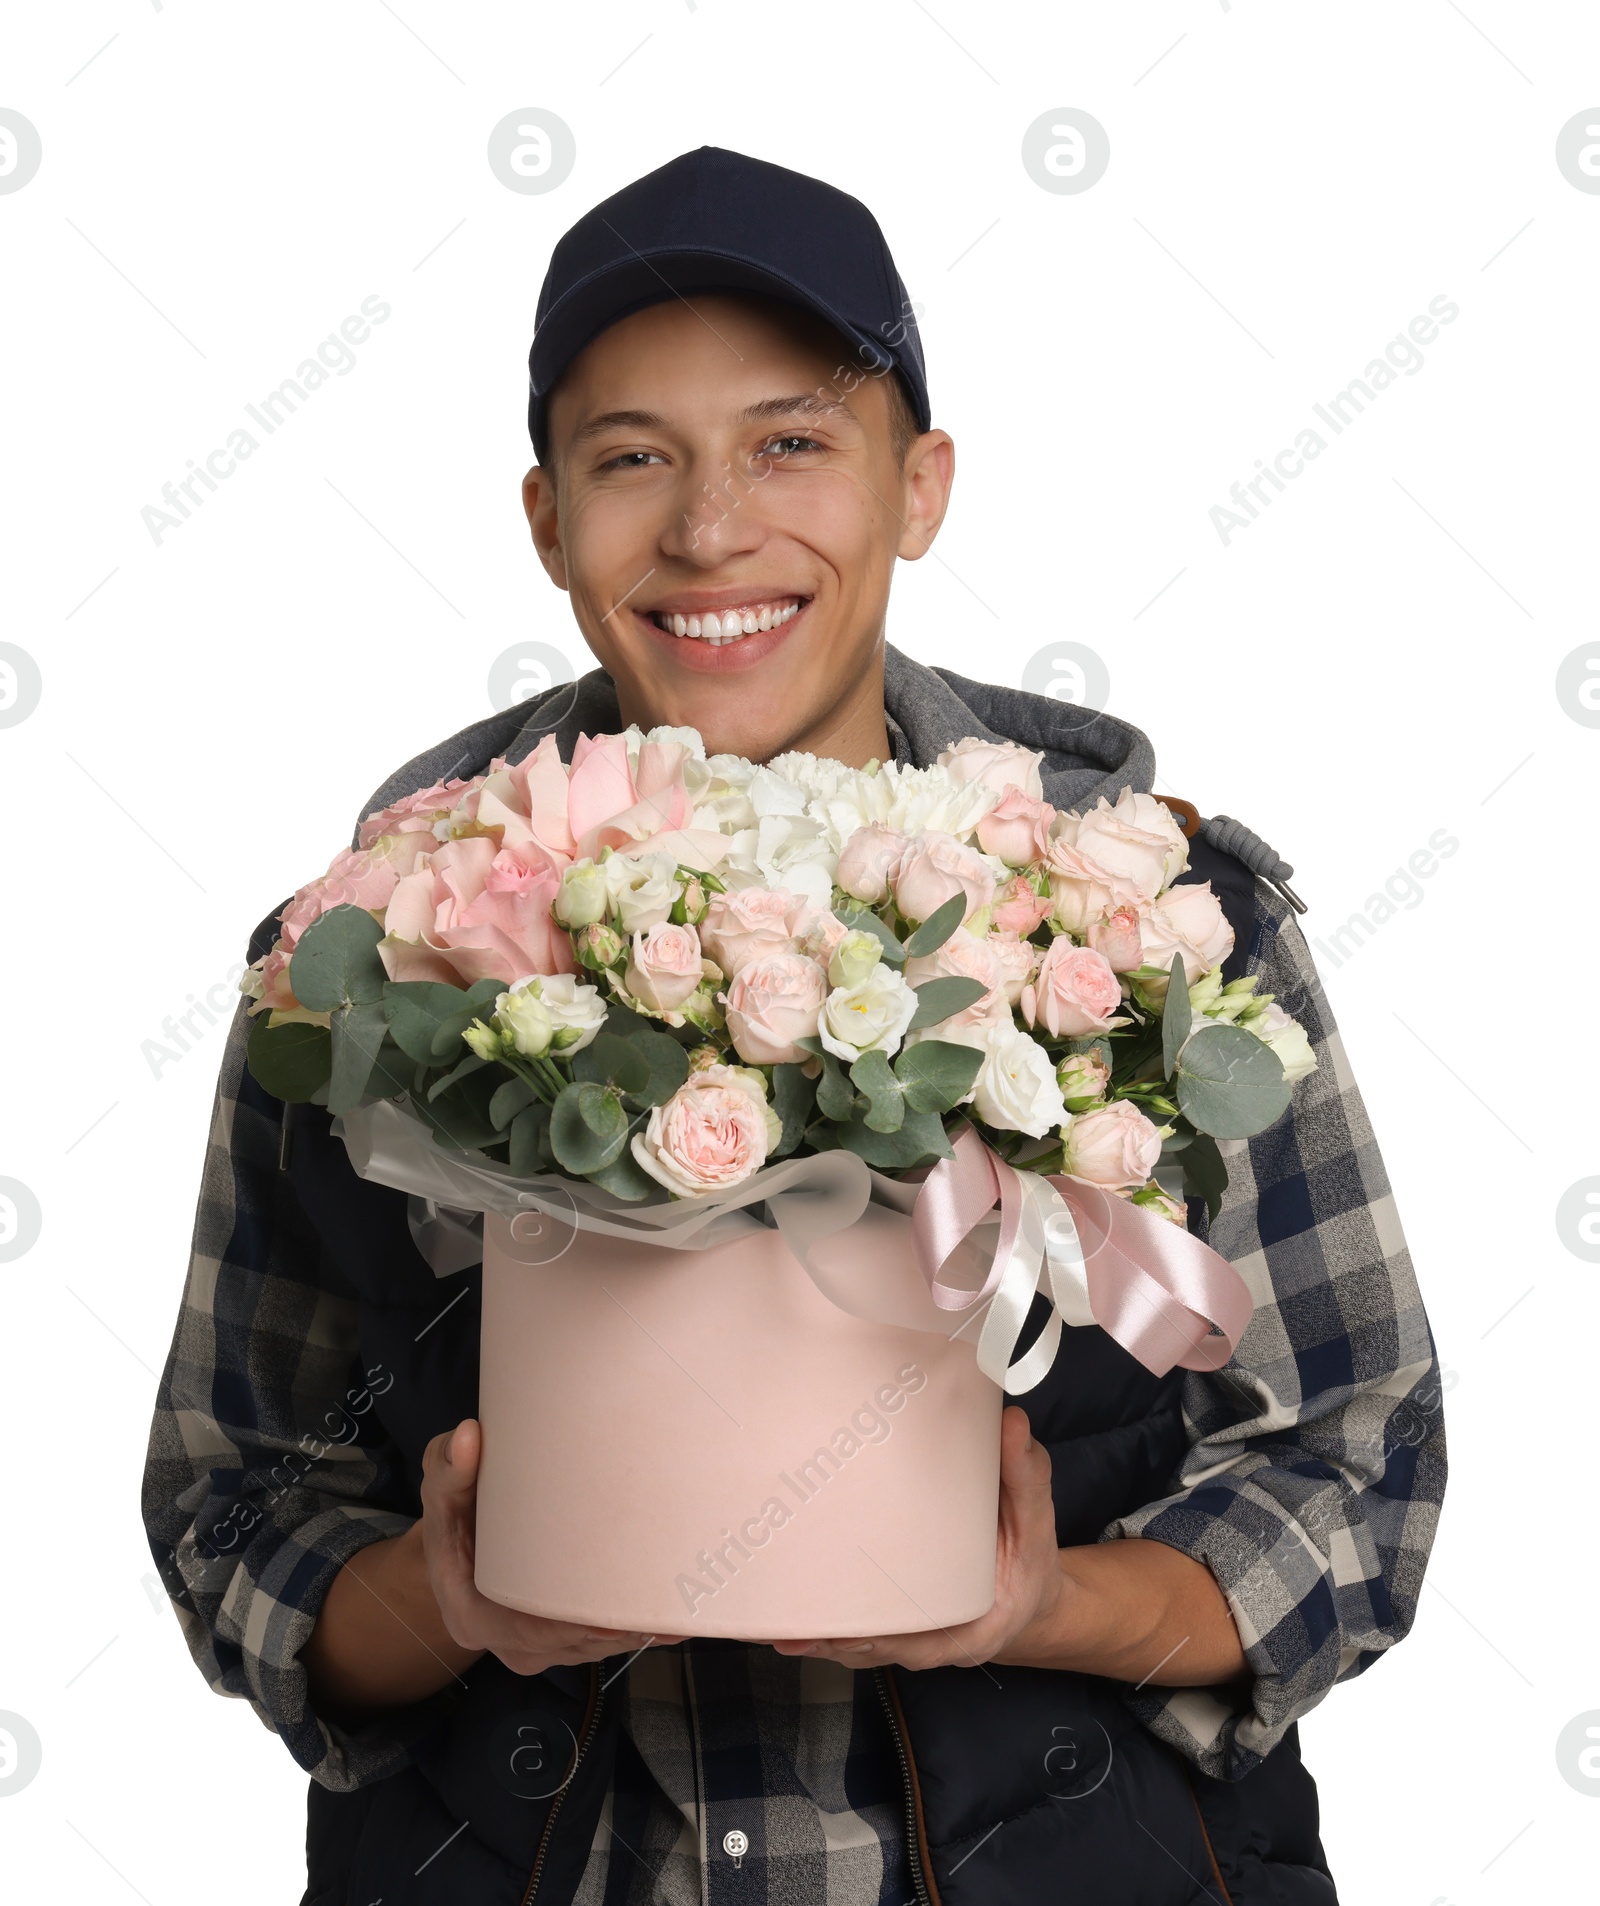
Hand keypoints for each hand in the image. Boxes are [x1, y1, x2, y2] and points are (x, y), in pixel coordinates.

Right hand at [420, 1418, 686, 1677]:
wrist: (458, 1546)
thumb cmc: (453, 1517)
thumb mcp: (441, 1489)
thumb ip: (449, 1467)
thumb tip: (469, 1437)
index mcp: (474, 1616)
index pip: (529, 1632)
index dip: (574, 1626)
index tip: (615, 1616)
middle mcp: (508, 1643)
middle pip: (573, 1644)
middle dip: (620, 1626)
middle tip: (665, 1600)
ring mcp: (538, 1649)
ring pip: (594, 1647)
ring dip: (635, 1630)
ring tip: (680, 1605)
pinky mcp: (562, 1642)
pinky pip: (601, 1642)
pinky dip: (636, 1630)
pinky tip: (676, 1619)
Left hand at [770, 1406, 1064, 1671]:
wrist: (1029, 1595)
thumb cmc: (1029, 1558)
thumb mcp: (1036, 1519)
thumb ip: (1024, 1474)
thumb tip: (1011, 1423)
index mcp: (973, 1628)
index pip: (922, 1644)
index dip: (883, 1641)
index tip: (846, 1634)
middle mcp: (936, 1644)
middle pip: (877, 1650)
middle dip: (834, 1641)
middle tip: (792, 1628)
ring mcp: (913, 1640)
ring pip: (860, 1649)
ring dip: (819, 1639)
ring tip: (775, 1628)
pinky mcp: (897, 1627)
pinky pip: (858, 1636)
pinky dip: (825, 1631)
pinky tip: (786, 1623)